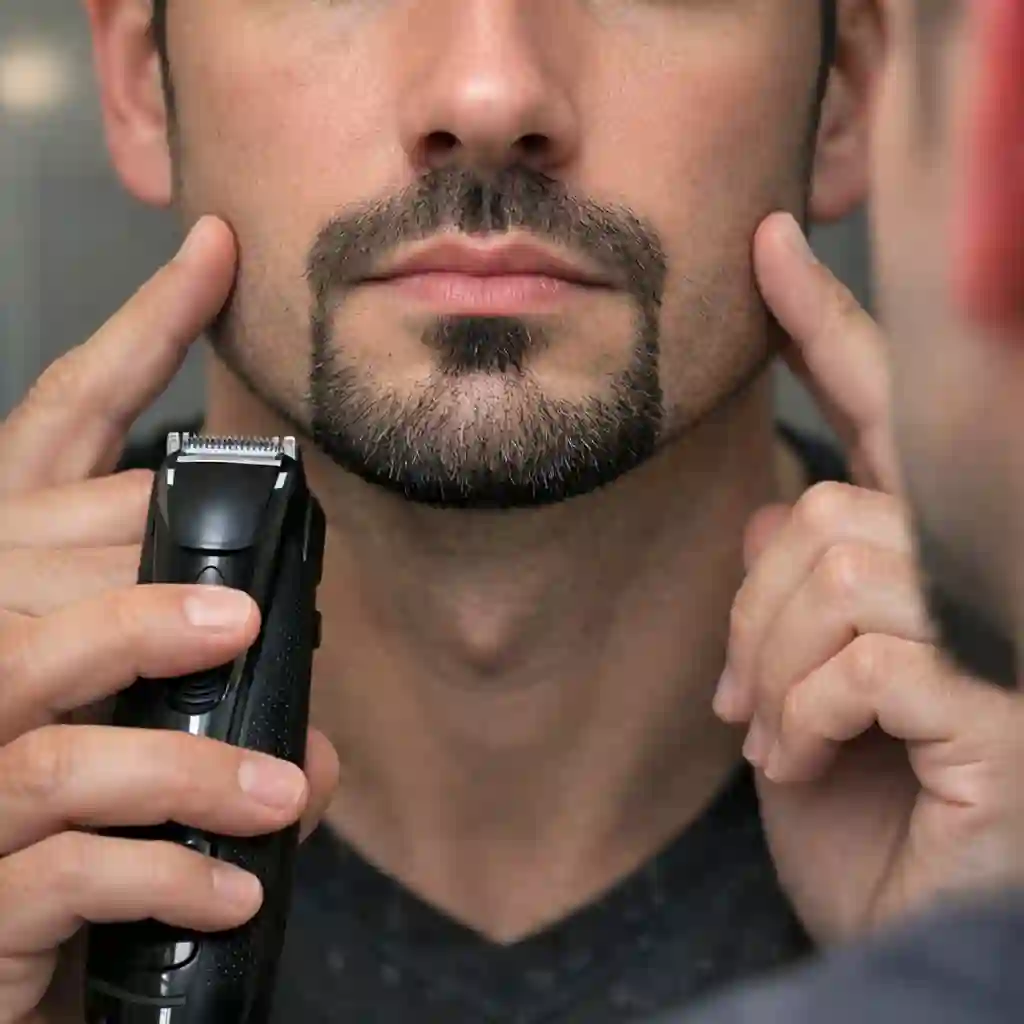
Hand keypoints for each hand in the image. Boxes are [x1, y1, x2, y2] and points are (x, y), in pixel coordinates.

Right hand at [0, 217, 340, 1023]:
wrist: (0, 946)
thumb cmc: (83, 804)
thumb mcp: (137, 710)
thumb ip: (199, 673)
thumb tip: (300, 700)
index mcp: (12, 578)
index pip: (57, 424)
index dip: (137, 335)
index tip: (213, 254)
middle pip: (58, 555)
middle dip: (164, 586)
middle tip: (251, 623)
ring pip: (54, 699)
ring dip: (187, 743)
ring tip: (283, 781)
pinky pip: (72, 857)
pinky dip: (171, 870)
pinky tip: (238, 885)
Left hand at [712, 213, 1023, 942]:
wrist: (905, 944)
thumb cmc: (865, 828)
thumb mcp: (801, 701)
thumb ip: (794, 600)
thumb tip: (773, 519)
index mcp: (941, 567)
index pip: (889, 415)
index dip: (831, 324)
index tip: (773, 244)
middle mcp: (992, 577)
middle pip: (834, 502)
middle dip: (756, 602)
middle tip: (734, 697)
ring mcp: (1008, 636)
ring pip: (836, 565)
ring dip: (771, 664)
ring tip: (767, 738)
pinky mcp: (1006, 704)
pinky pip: (864, 650)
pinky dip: (802, 707)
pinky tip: (798, 757)